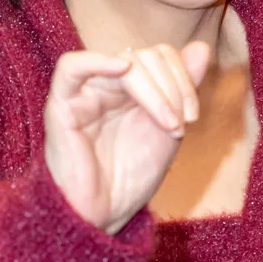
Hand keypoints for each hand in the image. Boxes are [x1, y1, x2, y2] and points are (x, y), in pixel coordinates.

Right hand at [44, 41, 209, 234]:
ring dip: (154, 90)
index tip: (192, 117)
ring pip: (124, 62)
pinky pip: (70, 67)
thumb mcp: (169, 129)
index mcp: (131, 87)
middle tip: (180, 125)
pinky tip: (122, 68)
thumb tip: (201, 47)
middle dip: (173, 88)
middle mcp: (108, 84)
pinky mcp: (62, 105)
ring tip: (167, 123)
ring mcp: (84, 92)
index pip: (160, 56)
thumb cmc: (131, 177)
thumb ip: (182, 88)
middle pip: (146, 56)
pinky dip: (97, 60)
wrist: (103, 214)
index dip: (183, 78)